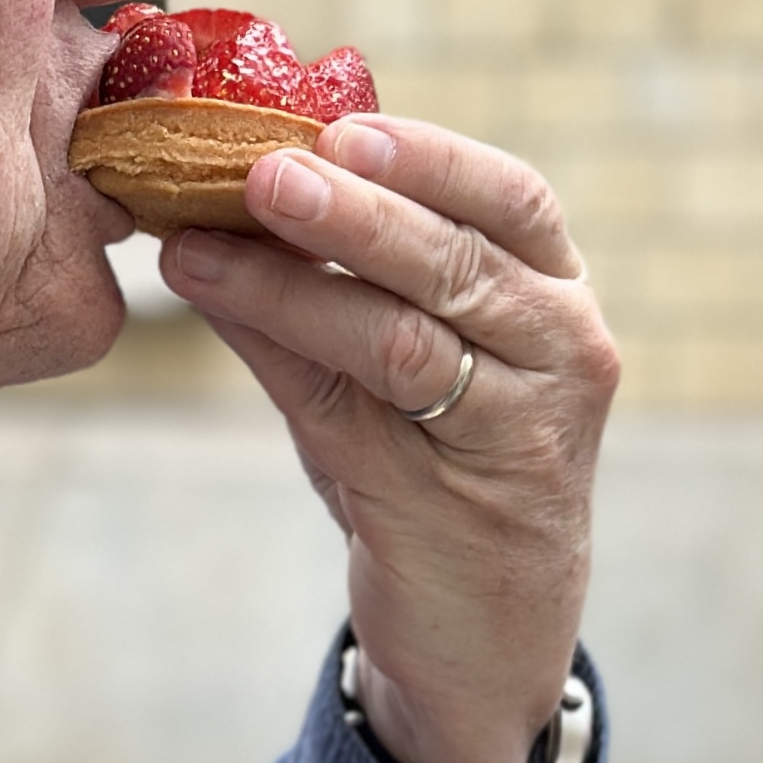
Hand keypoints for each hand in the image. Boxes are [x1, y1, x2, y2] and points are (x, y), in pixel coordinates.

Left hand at [158, 120, 618, 762]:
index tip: (343, 127)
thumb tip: (225, 184)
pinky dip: (277, 351)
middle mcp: (559, 359)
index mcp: (557, 300)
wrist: (483, 634)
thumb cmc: (436, 469)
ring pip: (402, 340)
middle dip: (354, 211)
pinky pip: (351, 416)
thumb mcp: (400, 364)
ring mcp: (512, 437)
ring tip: (202, 242)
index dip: (432, 156)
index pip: (516, 201)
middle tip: (260, 170)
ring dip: (295, 283)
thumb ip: (343, 277)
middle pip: (459, 263)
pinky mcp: (444, 507)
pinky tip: (216, 307)